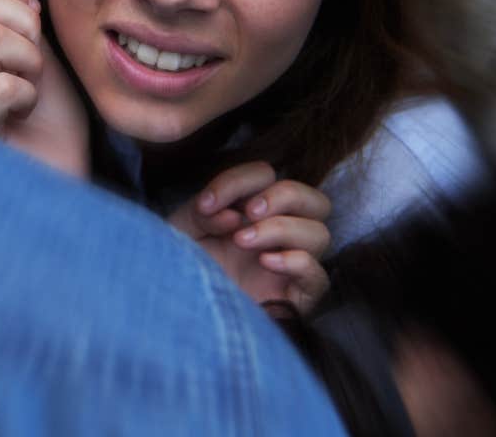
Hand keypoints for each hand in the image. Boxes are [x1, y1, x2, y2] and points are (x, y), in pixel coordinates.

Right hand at [0, 0, 88, 177]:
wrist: (58, 190)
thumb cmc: (52, 132)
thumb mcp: (40, 62)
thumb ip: (21, 25)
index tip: (33, 29)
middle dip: (22, 22)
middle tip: (32, 64)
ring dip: (28, 62)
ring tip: (29, 93)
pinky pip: (0, 88)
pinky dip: (26, 97)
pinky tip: (24, 118)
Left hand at [169, 161, 331, 315]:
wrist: (175, 318)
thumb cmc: (179, 270)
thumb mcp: (183, 229)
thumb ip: (205, 209)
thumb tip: (236, 214)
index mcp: (251, 213)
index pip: (268, 177)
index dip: (239, 182)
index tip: (206, 204)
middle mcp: (277, 237)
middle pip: (315, 201)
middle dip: (285, 195)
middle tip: (250, 211)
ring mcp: (289, 268)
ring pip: (320, 234)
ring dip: (282, 228)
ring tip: (243, 240)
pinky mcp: (295, 301)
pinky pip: (318, 277)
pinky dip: (296, 261)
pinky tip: (264, 261)